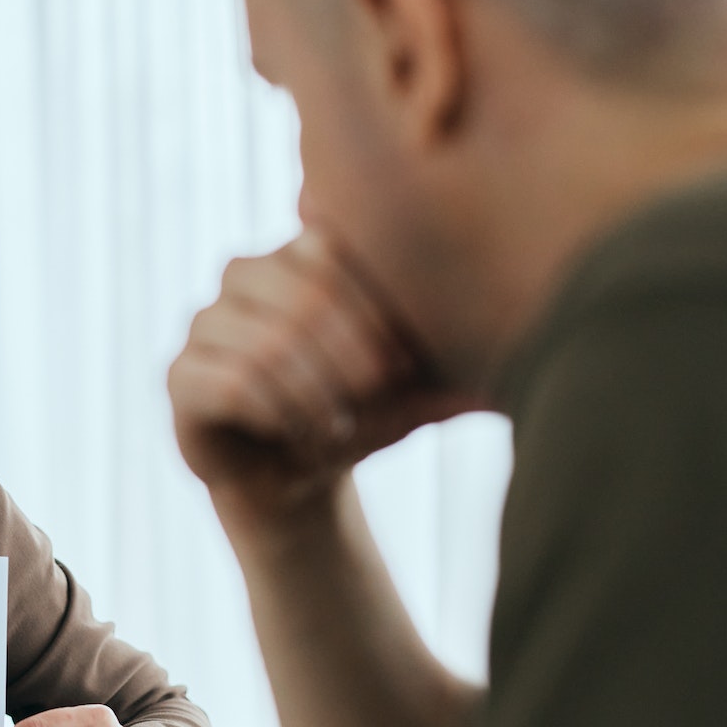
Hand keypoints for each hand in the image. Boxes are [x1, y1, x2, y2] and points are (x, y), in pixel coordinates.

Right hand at [167, 229, 475, 534]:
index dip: (370, 309)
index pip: (328, 248)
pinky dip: (281, 415)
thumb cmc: (362, 414)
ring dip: (316, 393)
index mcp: (297, 251)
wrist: (301, 478)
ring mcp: (201, 324)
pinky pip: (232, 384)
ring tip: (338, 427)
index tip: (402, 364)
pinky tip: (303, 439)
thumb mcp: (418, 383)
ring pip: (264, 341)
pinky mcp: (178, 378)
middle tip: (379, 396)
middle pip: (297, 292)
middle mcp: (241, 275)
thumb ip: (457, 355)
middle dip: (348, 353)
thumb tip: (548, 343)